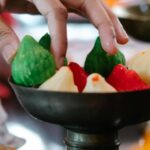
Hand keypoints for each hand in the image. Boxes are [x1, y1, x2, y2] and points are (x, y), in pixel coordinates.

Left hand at [0, 0, 127, 67]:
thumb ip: (4, 34)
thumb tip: (15, 58)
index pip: (56, 14)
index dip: (60, 39)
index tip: (60, 62)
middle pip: (88, 2)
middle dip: (103, 26)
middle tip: (113, 48)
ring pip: (95, 3)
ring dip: (110, 23)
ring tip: (121, 41)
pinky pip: (89, 7)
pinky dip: (101, 20)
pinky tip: (109, 32)